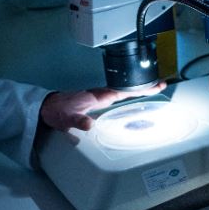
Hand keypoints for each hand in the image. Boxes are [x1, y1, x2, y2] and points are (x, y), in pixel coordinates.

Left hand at [39, 82, 166, 131]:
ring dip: (136, 90)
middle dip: (144, 86)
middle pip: (127, 88)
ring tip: (152, 89)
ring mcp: (98, 95)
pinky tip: (131, 98)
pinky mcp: (96, 99)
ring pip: (122, 90)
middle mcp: (100, 94)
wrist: (47, 107)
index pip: (123, 91)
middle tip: (161, 85)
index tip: (154, 85)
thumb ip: (78, 122)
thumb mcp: (67, 119)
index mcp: (98, 96)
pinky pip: (116, 95)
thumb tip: (89, 124)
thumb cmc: (58, 112)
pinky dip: (127, 94)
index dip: (139, 89)